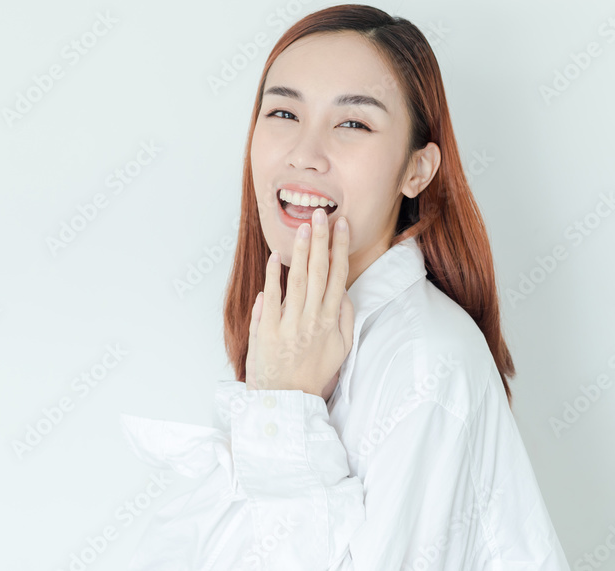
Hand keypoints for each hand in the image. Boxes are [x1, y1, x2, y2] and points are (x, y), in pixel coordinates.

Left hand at [246, 208, 354, 397]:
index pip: (338, 277)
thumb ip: (345, 319)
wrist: (288, 400)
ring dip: (300, 251)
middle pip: (319, 272)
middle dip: (321, 240)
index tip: (342, 226)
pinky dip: (272, 277)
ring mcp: (290, 324)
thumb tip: (343, 292)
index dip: (340, 249)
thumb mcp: (341, 349)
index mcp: (332, 321)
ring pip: (297, 280)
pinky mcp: (268, 331)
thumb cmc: (314, 374)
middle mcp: (313, 319)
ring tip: (303, 227)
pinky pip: (272, 298)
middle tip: (321, 214)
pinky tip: (274, 257)